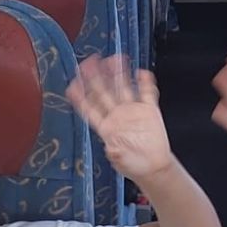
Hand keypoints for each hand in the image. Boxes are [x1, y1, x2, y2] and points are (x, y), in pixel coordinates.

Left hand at [67, 55, 174, 183]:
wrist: (154, 167)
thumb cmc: (134, 165)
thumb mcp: (122, 163)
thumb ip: (116, 154)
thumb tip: (111, 148)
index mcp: (106, 127)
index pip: (89, 108)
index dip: (80, 96)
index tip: (72, 84)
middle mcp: (117, 116)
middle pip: (103, 92)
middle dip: (96, 77)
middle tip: (89, 62)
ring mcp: (133, 111)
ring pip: (123, 87)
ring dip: (119, 74)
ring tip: (114, 59)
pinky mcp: (149, 111)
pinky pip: (146, 93)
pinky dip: (145, 82)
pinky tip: (142, 73)